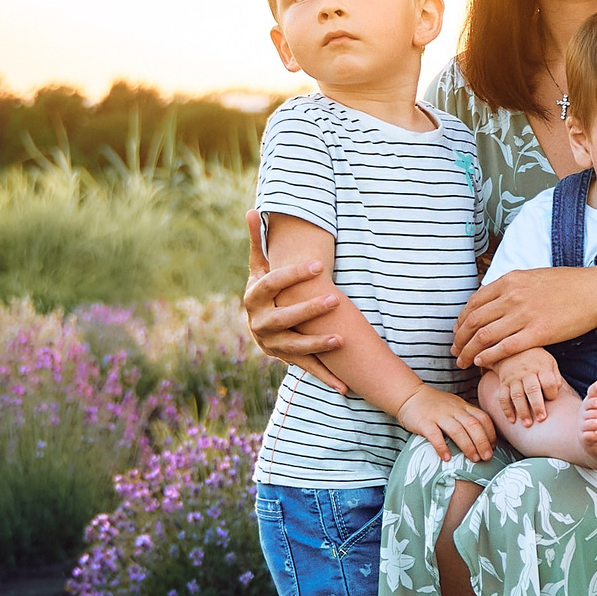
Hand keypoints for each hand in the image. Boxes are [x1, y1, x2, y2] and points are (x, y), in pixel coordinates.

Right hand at [242, 210, 346, 392]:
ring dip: (317, 344)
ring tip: (341, 340)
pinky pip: (306, 368)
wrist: (255, 324)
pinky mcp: (286, 359)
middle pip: (282, 318)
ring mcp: (272, 344)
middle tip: (336, 299)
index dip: (292, 275)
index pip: (271, 284)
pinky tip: (344, 386)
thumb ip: (258, 241)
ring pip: (294, 346)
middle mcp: (258, 324)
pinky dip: (324, 377)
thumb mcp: (258, 267)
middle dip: (308, 310)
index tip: (318, 264)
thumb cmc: (263, 289)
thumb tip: (252, 209)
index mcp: (253, 297)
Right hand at [398, 386, 495, 463]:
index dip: (490, 433)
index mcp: (463, 407)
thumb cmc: (435, 405)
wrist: (410, 396)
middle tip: (487, 457)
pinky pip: (435, 435)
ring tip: (473, 459)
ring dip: (467, 446)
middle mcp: (454, 410)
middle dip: (483, 442)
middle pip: (473, 425)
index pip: (483, 418)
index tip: (493, 447)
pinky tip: (447, 458)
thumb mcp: (455, 406)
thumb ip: (467, 418)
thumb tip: (483, 438)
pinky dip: (442, 447)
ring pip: (457, 430)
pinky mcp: (424, 422)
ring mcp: (439, 416)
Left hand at [454, 268, 596, 370]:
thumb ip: (512, 287)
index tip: (457, 332)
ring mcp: (524, 315)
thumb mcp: (533, 277)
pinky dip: (488, 356)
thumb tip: (494, 298)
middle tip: (454, 351)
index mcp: (510, 281)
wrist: (595, 292)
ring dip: (469, 351)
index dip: (461, 320)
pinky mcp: (538, 333)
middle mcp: (512, 297)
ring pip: (484, 336)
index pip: (474, 303)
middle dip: (459, 338)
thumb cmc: (567, 285)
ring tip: (462, 361)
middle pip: (474, 321)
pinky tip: (481, 362)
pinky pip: (504, 348)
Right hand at [492, 349, 564, 426]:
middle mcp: (527, 373)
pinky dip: (506, 409)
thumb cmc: (537, 360)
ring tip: (527, 424)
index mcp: (541, 367)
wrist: (513, 348)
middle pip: (532, 390)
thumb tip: (556, 391)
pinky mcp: (504, 382)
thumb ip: (555, 377)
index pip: (548, 382)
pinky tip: (512, 420)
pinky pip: (503, 397)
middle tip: (541, 419)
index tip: (552, 398)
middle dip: (537, 406)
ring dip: (522, 411)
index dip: (551, 392)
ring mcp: (514, 378)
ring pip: (516, 395)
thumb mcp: (550, 362)